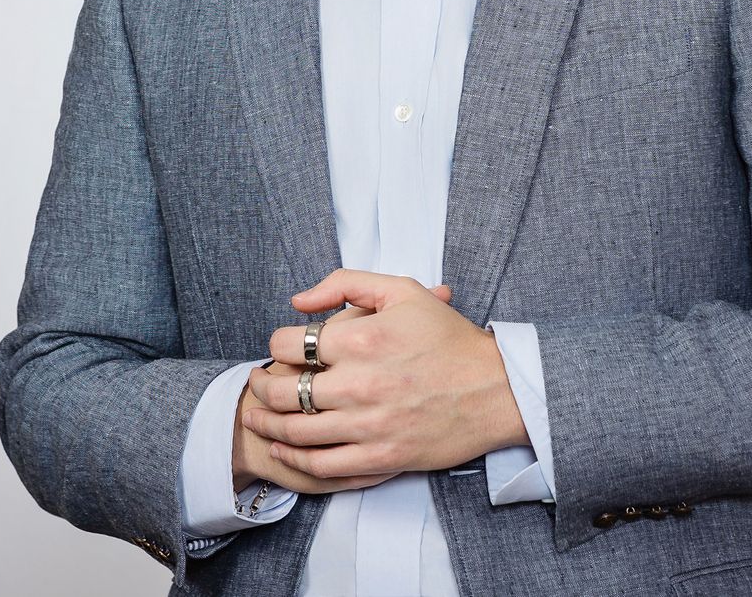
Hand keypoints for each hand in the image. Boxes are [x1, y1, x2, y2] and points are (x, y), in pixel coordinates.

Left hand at [241, 271, 527, 482]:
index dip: (276, 344)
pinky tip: (286, 451)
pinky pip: (323, 467)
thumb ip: (345, 284)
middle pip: (283, 393)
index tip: (279, 347)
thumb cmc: (448, 337)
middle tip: (256, 383)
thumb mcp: (402, 290)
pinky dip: (296, 461)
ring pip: (296, 434)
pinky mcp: (381, 459)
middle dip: (261, 387)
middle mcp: (359, 385)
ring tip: (258, 418)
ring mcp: (369, 427)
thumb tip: (298, 302)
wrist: (496, 389)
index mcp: (361, 339)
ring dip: (267, 426)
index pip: (290, 344)